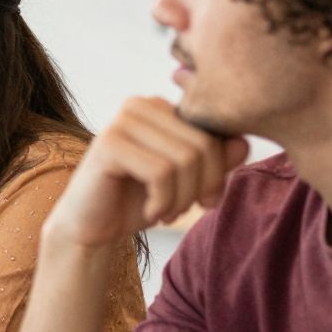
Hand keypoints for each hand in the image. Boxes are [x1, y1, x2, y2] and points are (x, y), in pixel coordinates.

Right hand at [44, 97, 249, 247]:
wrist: (89, 227)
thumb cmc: (137, 201)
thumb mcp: (186, 181)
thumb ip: (215, 160)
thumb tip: (242, 143)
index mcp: (159, 106)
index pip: (214, 130)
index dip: (220, 170)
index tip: (208, 200)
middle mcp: (140, 104)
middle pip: (203, 144)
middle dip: (204, 186)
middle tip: (186, 212)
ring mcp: (121, 121)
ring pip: (185, 159)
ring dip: (183, 198)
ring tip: (167, 213)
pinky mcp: (108, 144)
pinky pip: (160, 172)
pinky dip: (164, 201)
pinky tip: (152, 213)